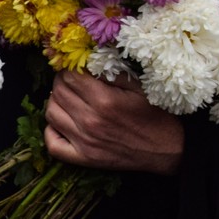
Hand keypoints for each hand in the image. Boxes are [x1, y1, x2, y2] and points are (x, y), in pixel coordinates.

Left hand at [44, 70, 183, 173]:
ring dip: (55, 101)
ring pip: (51, 113)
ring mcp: (84, 141)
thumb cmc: (155, 114)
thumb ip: (111, 72)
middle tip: (72, 81)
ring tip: (68, 99)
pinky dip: (51, 131)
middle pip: (58, 92)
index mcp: (104, 100)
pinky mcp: (84, 158)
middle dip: (62, 82)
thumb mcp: (138, 86)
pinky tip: (61, 123)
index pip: (70, 76)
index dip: (71, 68)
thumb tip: (87, 60)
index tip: (77, 68)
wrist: (167, 149)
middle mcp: (90, 121)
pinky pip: (52, 144)